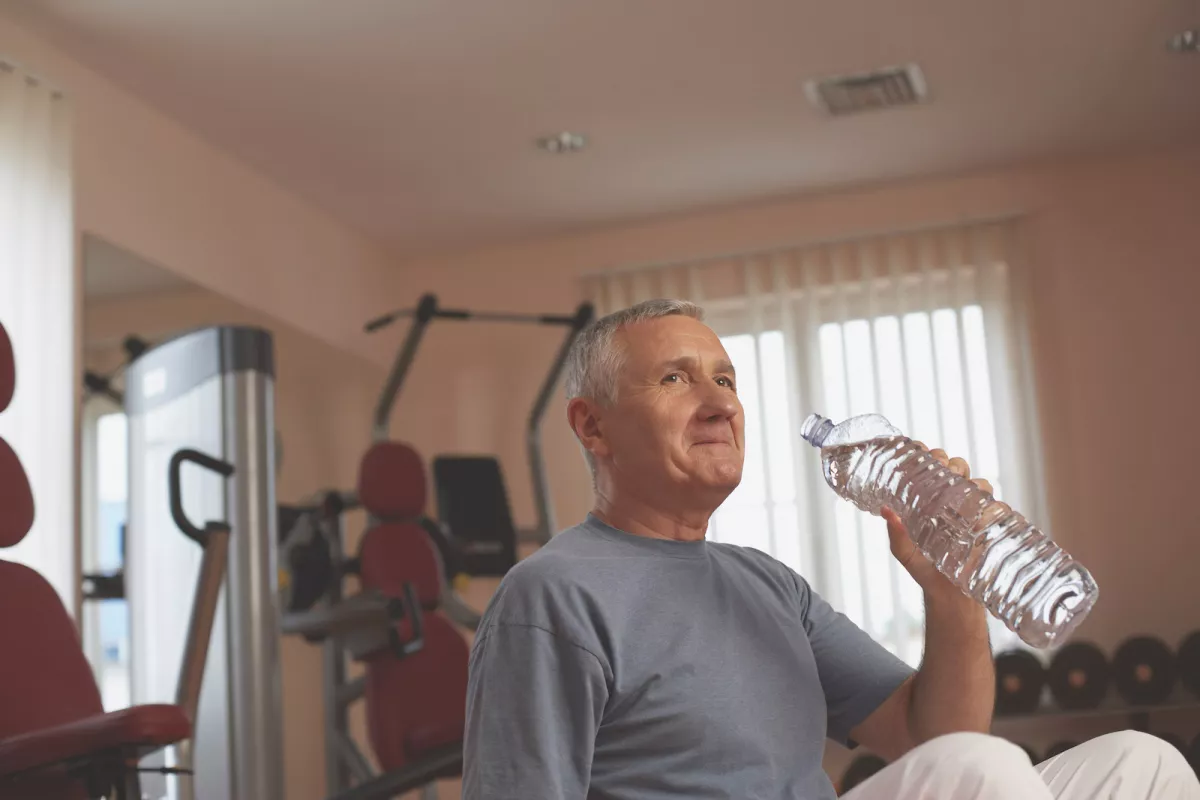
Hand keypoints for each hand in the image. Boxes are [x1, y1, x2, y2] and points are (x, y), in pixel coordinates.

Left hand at [881, 445, 992, 593]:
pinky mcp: (988, 524)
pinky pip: (994, 504)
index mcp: (928, 500)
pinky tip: (978, 504)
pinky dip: (988, 500)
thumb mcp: (905, 553)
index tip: (920, 449)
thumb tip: (886, 511)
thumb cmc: (926, 571)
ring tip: (958, 484)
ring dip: (968, 477)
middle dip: (948, 461)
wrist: (952, 597)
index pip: (928, 468)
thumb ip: (896, 534)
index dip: (925, 454)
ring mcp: (971, 511)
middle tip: (940, 467)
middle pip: (954, 467)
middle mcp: (950, 501)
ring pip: (975, 480)